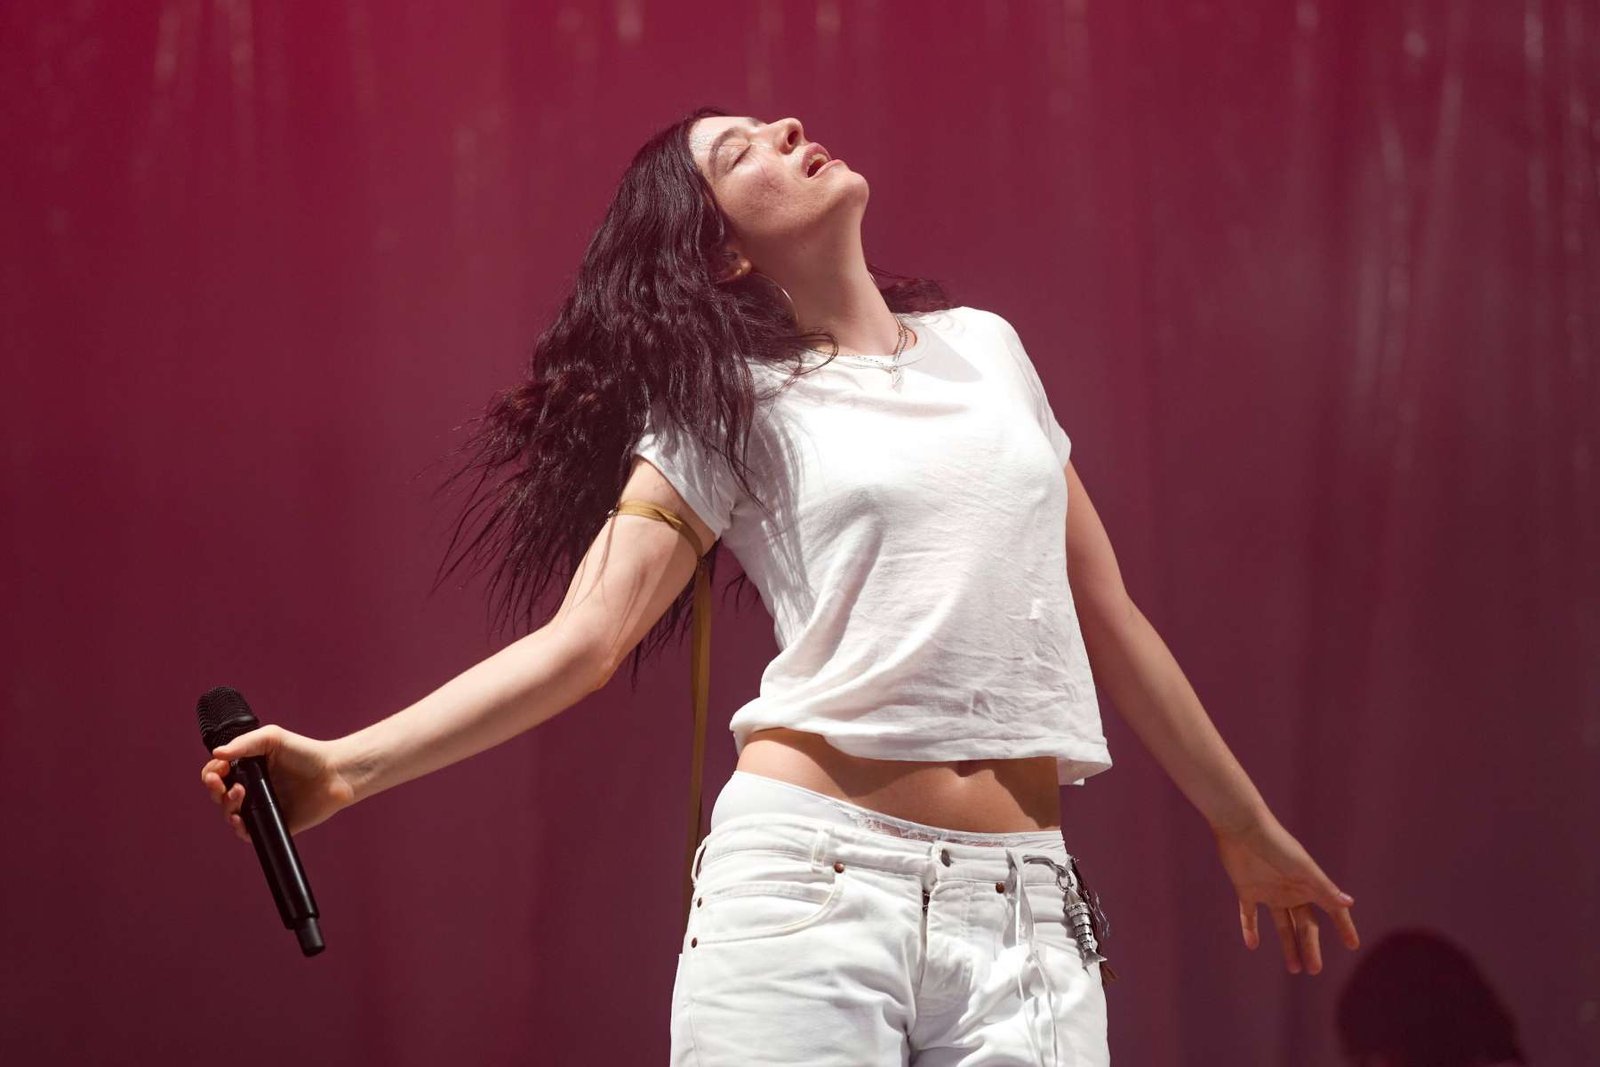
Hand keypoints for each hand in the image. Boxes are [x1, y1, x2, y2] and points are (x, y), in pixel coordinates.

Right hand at [199, 725, 356, 841]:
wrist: (334, 774)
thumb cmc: (305, 753)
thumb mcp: (272, 739)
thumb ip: (244, 743)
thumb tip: (216, 753)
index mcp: (248, 768)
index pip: (218, 773)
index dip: (211, 773)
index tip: (218, 771)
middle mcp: (252, 788)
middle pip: (218, 794)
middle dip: (214, 790)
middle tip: (223, 785)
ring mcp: (261, 807)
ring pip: (230, 814)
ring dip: (226, 807)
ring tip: (239, 794)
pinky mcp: (273, 824)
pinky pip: (249, 833)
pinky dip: (240, 829)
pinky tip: (240, 819)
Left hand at [1211, 811, 1359, 974]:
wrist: (1241, 827)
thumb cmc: (1275, 844)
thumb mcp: (1302, 869)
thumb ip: (1323, 888)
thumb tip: (1350, 904)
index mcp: (1308, 884)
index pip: (1331, 910)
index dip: (1343, 926)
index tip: (1352, 945)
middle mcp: (1291, 890)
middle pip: (1305, 924)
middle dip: (1311, 946)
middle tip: (1315, 970)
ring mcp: (1268, 891)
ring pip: (1281, 925)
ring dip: (1288, 945)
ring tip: (1294, 969)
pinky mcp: (1246, 889)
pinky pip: (1249, 915)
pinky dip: (1250, 929)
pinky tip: (1252, 945)